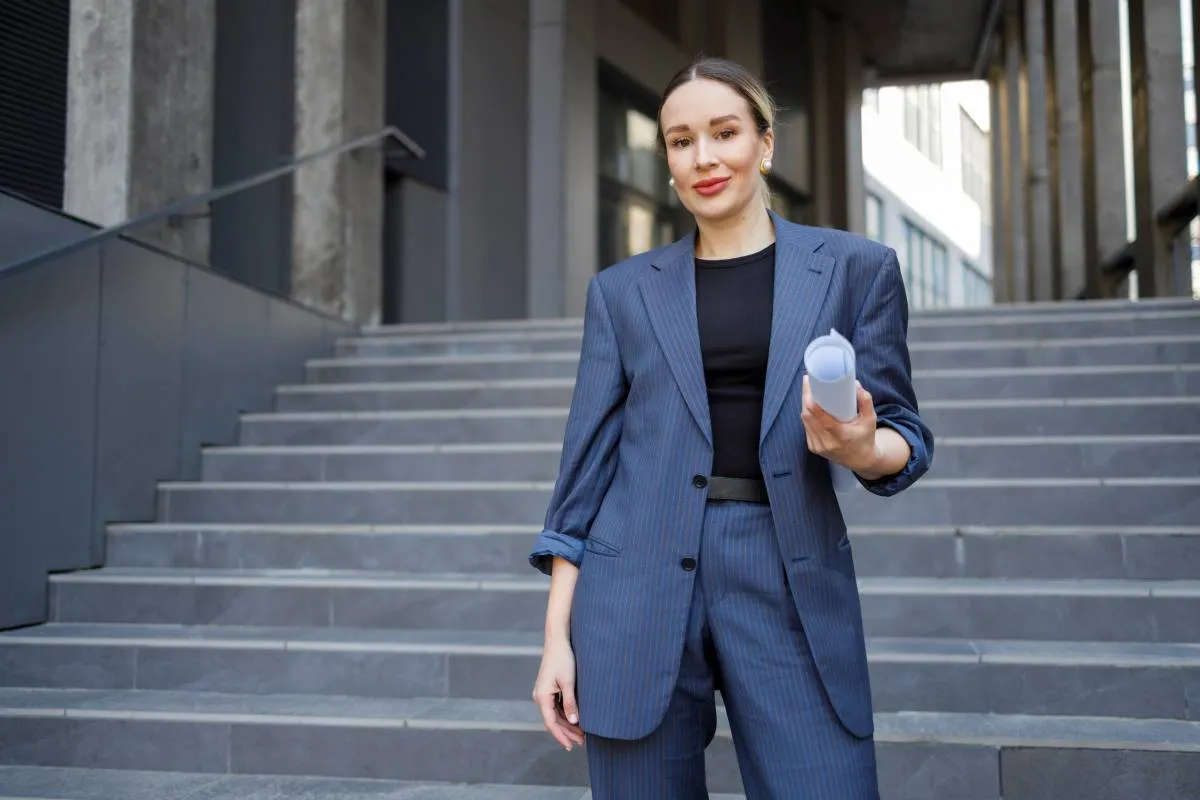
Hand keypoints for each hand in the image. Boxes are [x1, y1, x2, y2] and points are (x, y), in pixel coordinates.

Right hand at [532, 637, 584, 751]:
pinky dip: (565, 715)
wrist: (558, 640)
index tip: (570, 746)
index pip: (550, 723)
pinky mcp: (549, 689)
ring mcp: (544, 693)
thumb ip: (570, 703)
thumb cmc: (563, 658)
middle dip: (566, 733)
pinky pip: (556, 707)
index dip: (561, 736)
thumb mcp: (568, 682)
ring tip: (580, 735)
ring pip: (554, 715)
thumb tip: (574, 722)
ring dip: (566, 725)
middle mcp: (540, 697)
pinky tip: (575, 720)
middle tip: (581, 742)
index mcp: (542, 696)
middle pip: (552, 721)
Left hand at [801, 375, 878, 473]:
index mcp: (841, 436)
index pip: (823, 420)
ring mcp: (818, 446)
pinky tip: (807, 404)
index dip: (813, 404)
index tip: (810, 388)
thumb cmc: (866, 437)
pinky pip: (806, 426)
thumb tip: (855, 384)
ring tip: (807, 389)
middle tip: (808, 381)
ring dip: (804, 404)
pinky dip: (806, 414)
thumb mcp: (870, 420)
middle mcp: (827, 443)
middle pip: (810, 417)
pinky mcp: (813, 447)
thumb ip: (865, 402)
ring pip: (805, 420)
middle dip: (806, 397)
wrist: (860, 460)